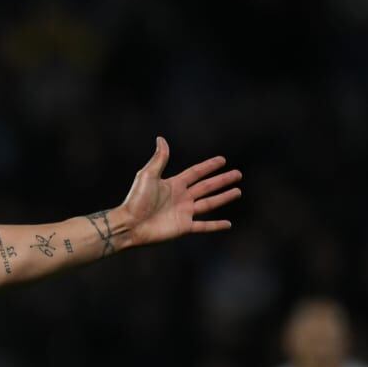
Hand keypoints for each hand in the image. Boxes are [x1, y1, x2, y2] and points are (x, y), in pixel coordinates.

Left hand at [117, 137, 241, 247]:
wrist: (129, 224)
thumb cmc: (136, 199)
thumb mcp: (148, 175)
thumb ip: (159, 159)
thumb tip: (161, 138)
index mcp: (173, 184)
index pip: (196, 173)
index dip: (209, 166)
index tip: (223, 160)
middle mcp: (181, 197)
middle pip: (207, 187)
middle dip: (222, 180)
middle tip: (238, 174)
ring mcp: (183, 212)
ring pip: (209, 204)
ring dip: (224, 198)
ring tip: (238, 191)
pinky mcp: (184, 227)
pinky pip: (204, 226)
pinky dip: (216, 225)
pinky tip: (228, 224)